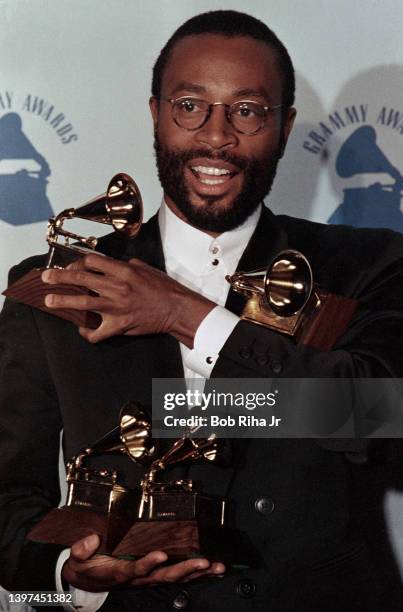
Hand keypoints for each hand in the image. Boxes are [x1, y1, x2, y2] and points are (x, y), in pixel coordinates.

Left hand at [42, 254, 214, 345]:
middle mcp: (116, 287)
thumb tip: (110, 265)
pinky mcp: (118, 325)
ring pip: (82, 303)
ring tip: (50, 301)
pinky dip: (87, 332)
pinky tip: (83, 330)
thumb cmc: (164, 287)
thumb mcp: (145, 268)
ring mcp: (116, 307)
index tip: (72, 267)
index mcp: (123, 270)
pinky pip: (97, 332)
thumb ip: (125, 265)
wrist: (176, 308)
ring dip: (63, 301)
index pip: (92, 261)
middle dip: (59, 277)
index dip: (77, 262)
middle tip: (46, 278)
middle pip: (80, 279)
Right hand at [62, 534, 224, 591]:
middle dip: (186, 569)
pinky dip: (196, 574)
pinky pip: (178, 577)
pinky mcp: (154, 576)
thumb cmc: (85, 566)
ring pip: (175, 577)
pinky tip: (212, 569)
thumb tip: (91, 540)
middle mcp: (138, 578)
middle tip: (204, 562)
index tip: (161, 555)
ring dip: (197, 572)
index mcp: (119, 572)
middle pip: (164, 576)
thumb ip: (81, 550)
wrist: (86, 581)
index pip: (135, 569)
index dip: (148, 564)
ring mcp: (148, 579)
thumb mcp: (76, 558)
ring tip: (217, 566)